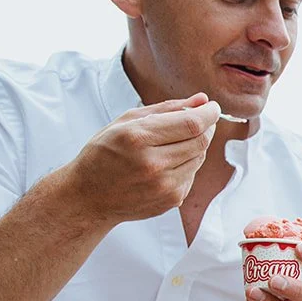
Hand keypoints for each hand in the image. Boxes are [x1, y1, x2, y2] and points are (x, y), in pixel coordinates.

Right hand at [58, 94, 221, 223]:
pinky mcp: (172, 200)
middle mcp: (153, 164)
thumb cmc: (104, 154)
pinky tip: (165, 163)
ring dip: (195, 146)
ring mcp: (164, 186)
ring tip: (173, 142)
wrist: (89, 197)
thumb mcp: (126, 121)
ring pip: (200, 158)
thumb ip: (167, 109)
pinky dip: (187, 164)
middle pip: (201, 141)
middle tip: (201, 120)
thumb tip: (202, 100)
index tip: (213, 107)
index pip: (191, 124)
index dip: (208, 113)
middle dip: (206, 127)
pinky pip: (192, 174)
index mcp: (138, 138)